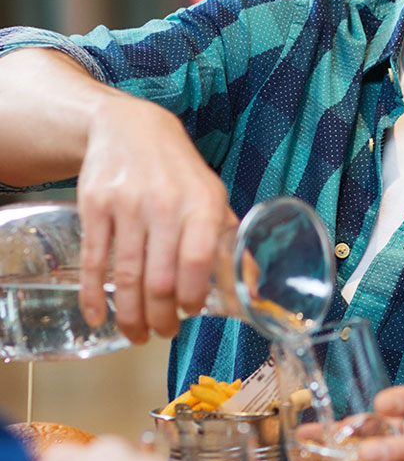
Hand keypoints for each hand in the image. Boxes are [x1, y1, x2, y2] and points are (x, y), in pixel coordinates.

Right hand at [77, 90, 234, 341]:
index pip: (198, 261)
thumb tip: (253, 287)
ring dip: (130, 314)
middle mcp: (166, 204)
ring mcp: (127, 205)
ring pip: (127, 275)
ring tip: (136, 334)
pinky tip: (97, 316)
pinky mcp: (94, 205)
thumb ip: (229, 240)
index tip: (189, 315)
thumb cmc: (179, 171)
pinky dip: (93, 295)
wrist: (129, 127)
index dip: (192, 296)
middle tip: (162, 334)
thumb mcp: (213, 196)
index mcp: (203, 203)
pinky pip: (94, 260)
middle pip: (161, 277)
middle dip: (161, 316)